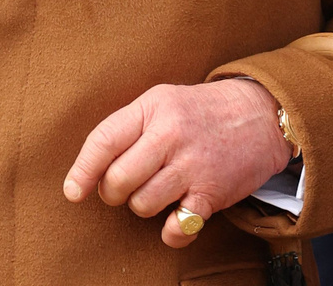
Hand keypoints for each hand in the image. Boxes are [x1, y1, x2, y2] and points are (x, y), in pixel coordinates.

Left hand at [63, 79, 291, 247]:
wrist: (260, 114)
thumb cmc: (199, 112)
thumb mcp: (161, 101)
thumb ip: (128, 127)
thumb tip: (92, 168)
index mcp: (151, 109)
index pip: (104, 141)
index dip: (82, 170)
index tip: (72, 192)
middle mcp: (170, 136)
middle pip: (118, 180)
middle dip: (112, 192)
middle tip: (123, 187)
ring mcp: (192, 165)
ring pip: (143, 204)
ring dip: (142, 206)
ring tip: (155, 192)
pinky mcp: (213, 193)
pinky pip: (178, 227)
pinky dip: (171, 231)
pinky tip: (175, 217)